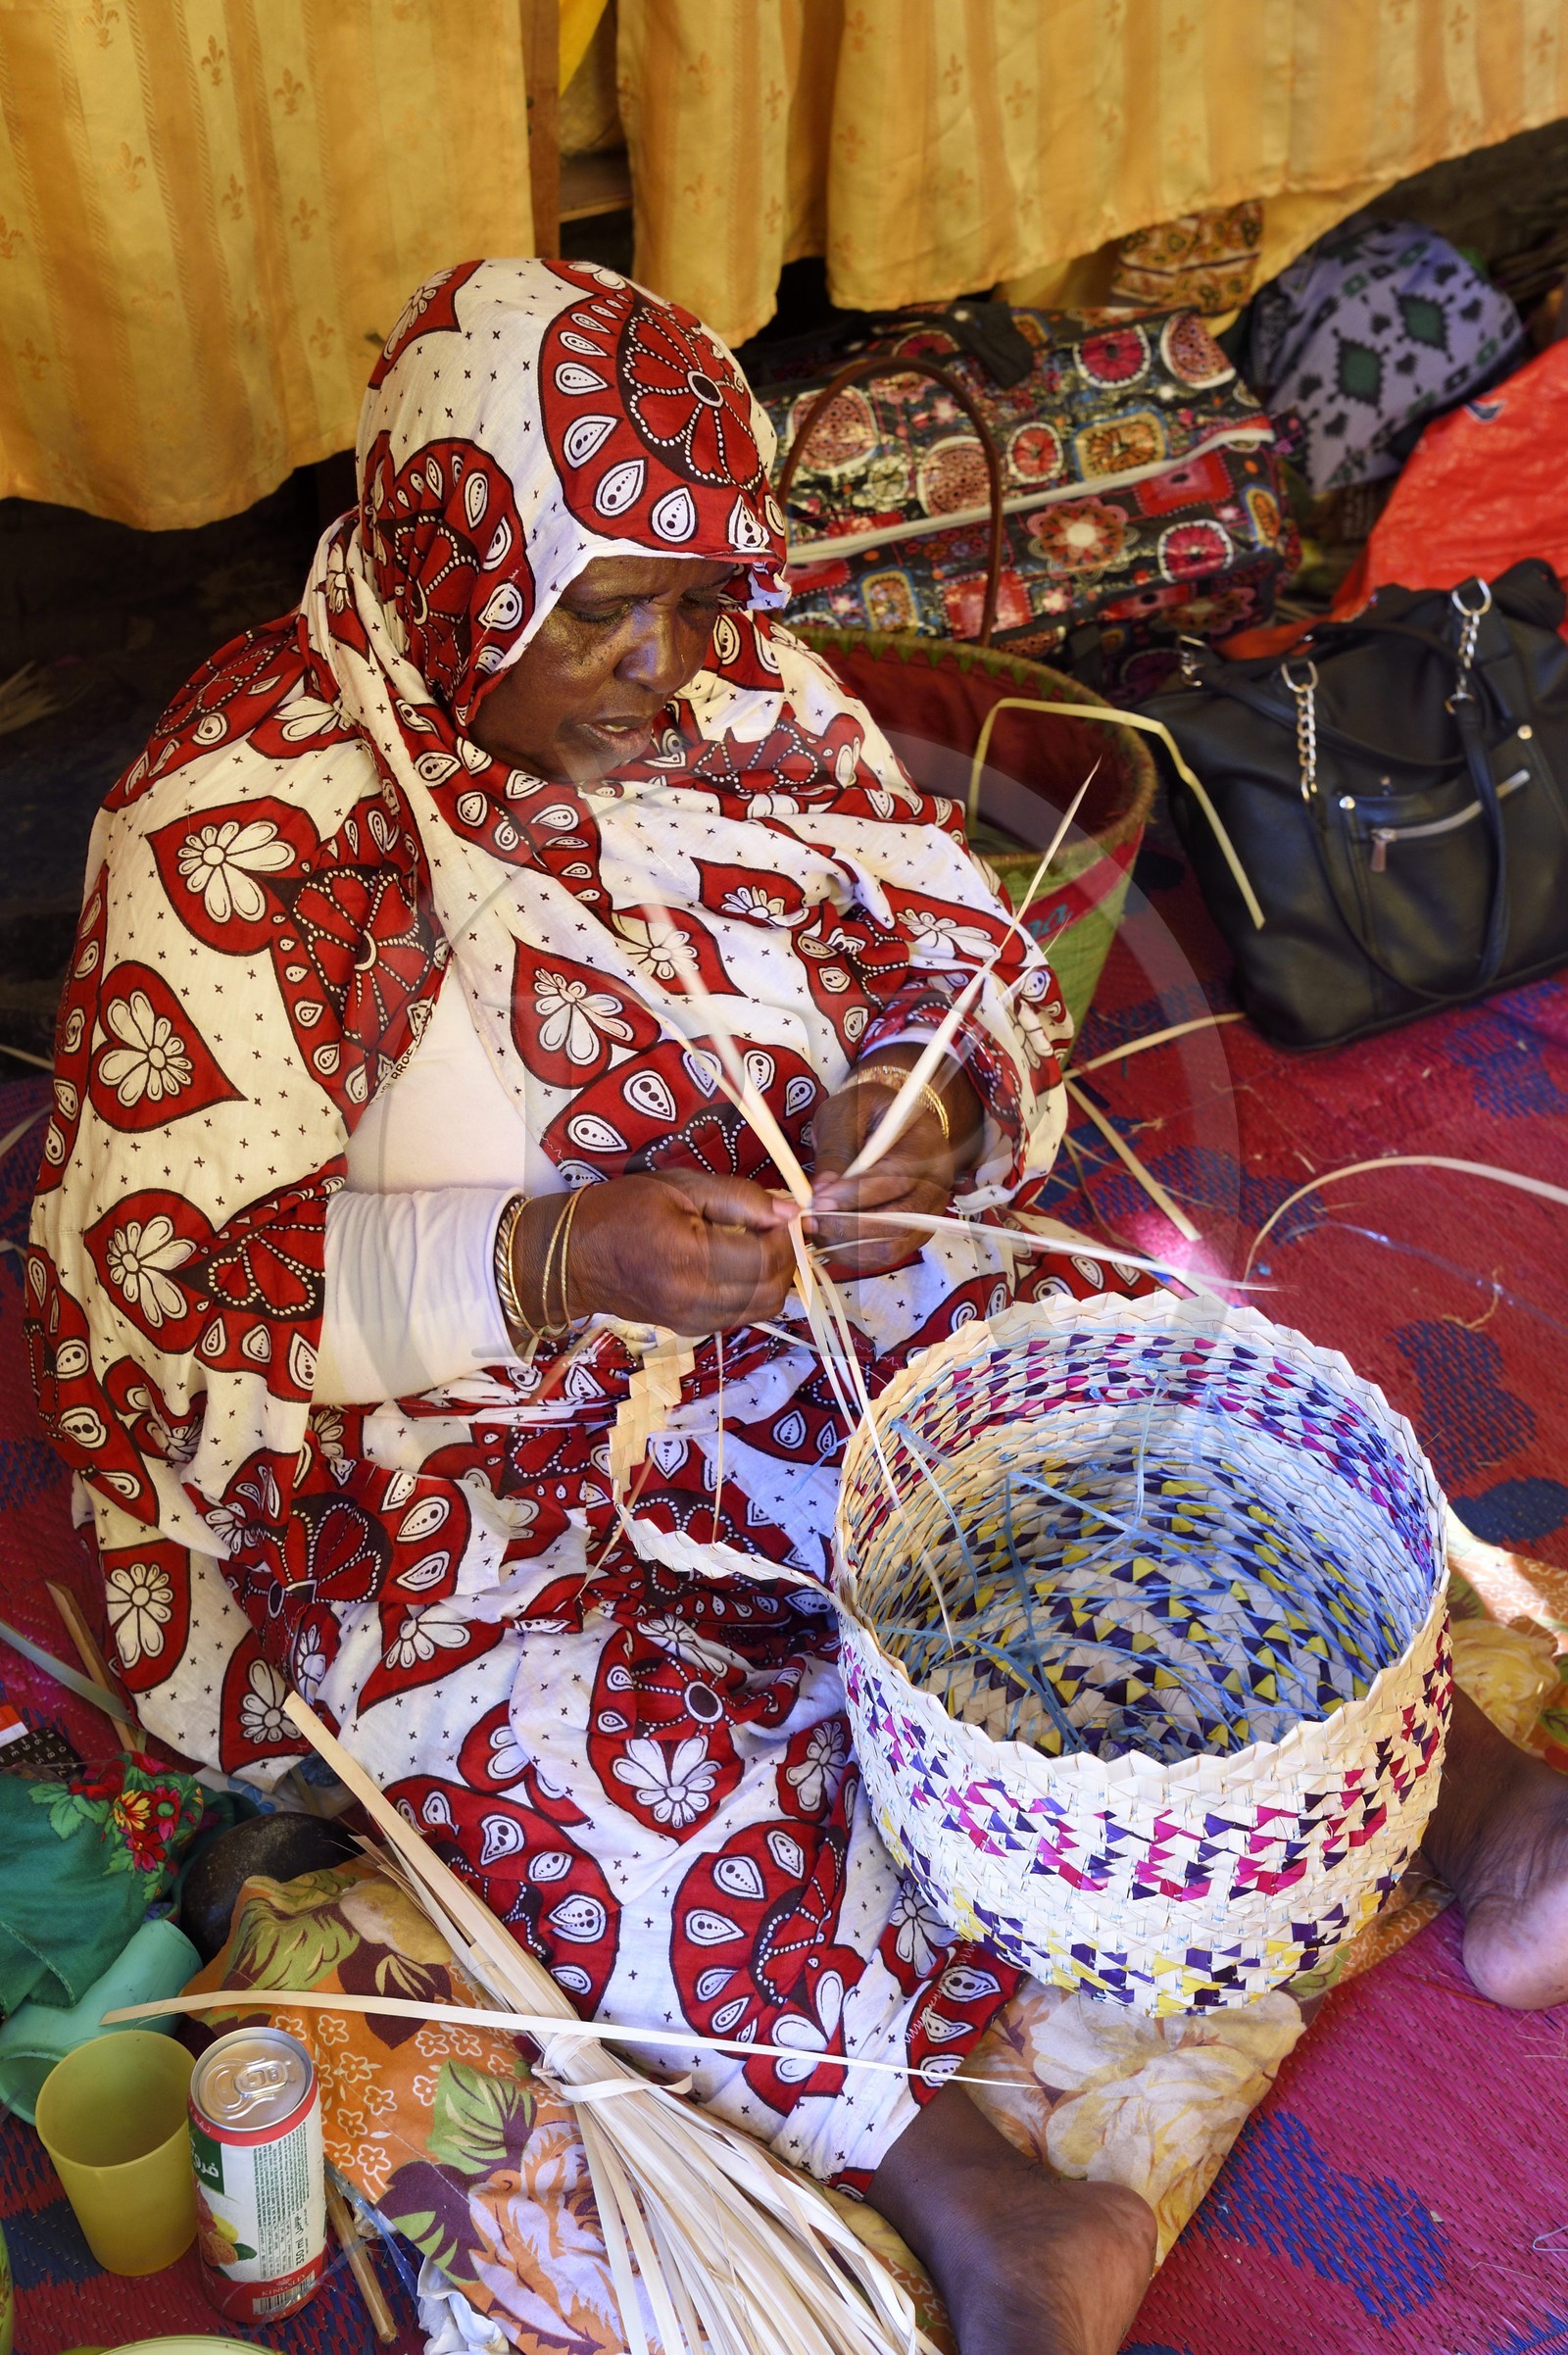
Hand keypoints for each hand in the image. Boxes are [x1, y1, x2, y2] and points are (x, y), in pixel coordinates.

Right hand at [513, 1171, 796, 1338]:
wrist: (572, 1257)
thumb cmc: (621, 1210)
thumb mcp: (680, 1186)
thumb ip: (740, 1197)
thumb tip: (791, 1211)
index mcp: (689, 1258)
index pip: (764, 1259)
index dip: (785, 1237)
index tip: (781, 1215)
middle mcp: (693, 1299)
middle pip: (770, 1291)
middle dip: (785, 1260)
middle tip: (775, 1231)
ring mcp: (691, 1320)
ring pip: (761, 1310)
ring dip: (772, 1280)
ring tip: (758, 1248)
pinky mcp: (688, 1330)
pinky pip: (739, 1317)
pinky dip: (752, 1294)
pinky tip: (738, 1268)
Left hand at [809, 1053, 981, 1277]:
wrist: (888, 1124)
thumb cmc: (866, 1112)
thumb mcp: (846, 1113)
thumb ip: (837, 1148)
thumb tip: (822, 1190)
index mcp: (926, 1146)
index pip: (895, 1179)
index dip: (854, 1195)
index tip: (817, 1201)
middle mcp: (936, 1185)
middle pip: (897, 1221)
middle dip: (848, 1226)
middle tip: (809, 1221)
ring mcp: (928, 1214)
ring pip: (891, 1246)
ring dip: (848, 1245)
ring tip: (814, 1232)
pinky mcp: (914, 1233)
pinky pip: (885, 1255)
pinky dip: (854, 1254)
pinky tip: (827, 1240)